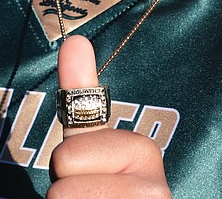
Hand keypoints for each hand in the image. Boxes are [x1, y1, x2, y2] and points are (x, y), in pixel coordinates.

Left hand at [48, 35, 170, 197]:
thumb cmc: (100, 186)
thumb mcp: (86, 140)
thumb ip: (81, 90)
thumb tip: (75, 39)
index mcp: (143, 152)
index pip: (67, 157)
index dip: (66, 168)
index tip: (89, 173)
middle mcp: (157, 189)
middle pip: (65, 189)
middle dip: (67, 194)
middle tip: (90, 197)